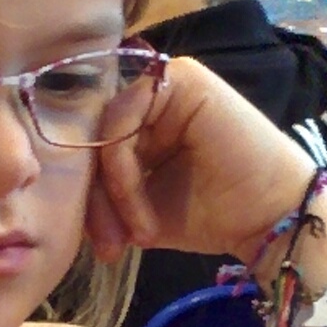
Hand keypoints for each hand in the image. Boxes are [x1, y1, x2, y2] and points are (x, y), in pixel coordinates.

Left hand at [88, 56, 319, 265]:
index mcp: (143, 118)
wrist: (270, 220)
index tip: (105, 247)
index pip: (92, 146)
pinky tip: (145, 213)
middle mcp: (152, 94)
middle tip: (111, 247)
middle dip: (97, 202)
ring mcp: (167, 82)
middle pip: (94, 140)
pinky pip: (123, 121)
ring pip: (104, 135)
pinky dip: (123, 174)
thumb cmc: (213, 214)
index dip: (91, 196)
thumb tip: (56, 200)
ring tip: (138, 234)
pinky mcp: (182, 80)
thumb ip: (103, 194)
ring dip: (114, 194)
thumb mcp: (139, 209)